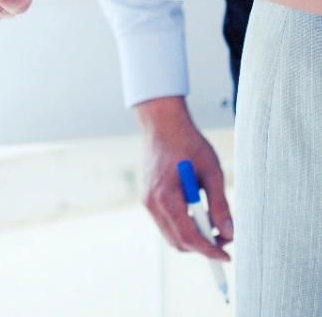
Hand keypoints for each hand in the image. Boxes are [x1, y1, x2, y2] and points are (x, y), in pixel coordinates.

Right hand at [136, 96, 232, 260]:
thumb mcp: (211, 171)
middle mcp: (152, 202)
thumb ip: (219, 204)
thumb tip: (229, 232)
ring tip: (213, 221)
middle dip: (203, 245)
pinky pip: (166, 223)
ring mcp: (147, 200)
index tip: (227, 255)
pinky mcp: (148, 197)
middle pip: (178, 242)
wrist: (163, 123)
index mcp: (166, 196)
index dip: (209, 250)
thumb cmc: (188, 143)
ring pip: (172, 235)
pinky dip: (184, 225)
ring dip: (193, 236)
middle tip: (224, 236)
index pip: (188, 237)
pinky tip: (198, 210)